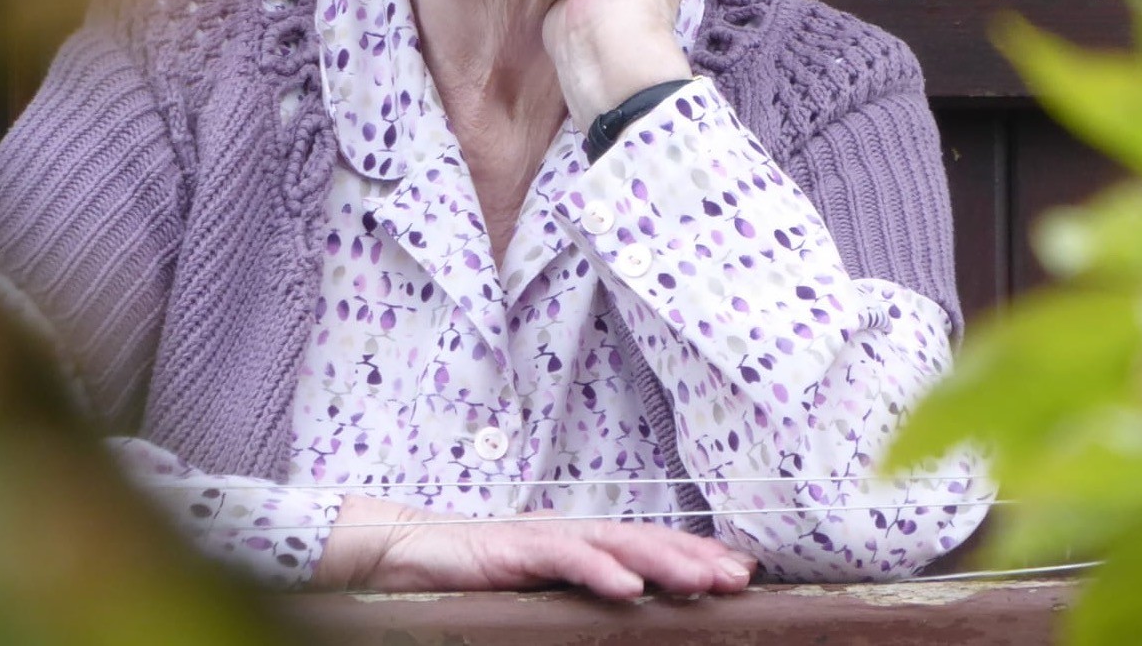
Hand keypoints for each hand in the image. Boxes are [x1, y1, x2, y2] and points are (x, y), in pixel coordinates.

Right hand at [314, 495, 756, 598]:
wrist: (401, 554)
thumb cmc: (467, 580)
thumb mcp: (533, 593)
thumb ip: (574, 597)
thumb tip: (623, 608)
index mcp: (576, 545)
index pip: (645, 545)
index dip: (693, 554)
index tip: (740, 572)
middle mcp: (567, 533)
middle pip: (642, 540)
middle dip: (695, 557)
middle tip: (740, 577)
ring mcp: (542, 537)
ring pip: (614, 542)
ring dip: (663, 560)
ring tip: (703, 581)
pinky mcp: (512, 549)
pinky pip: (562, 557)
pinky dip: (598, 569)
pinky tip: (629, 588)